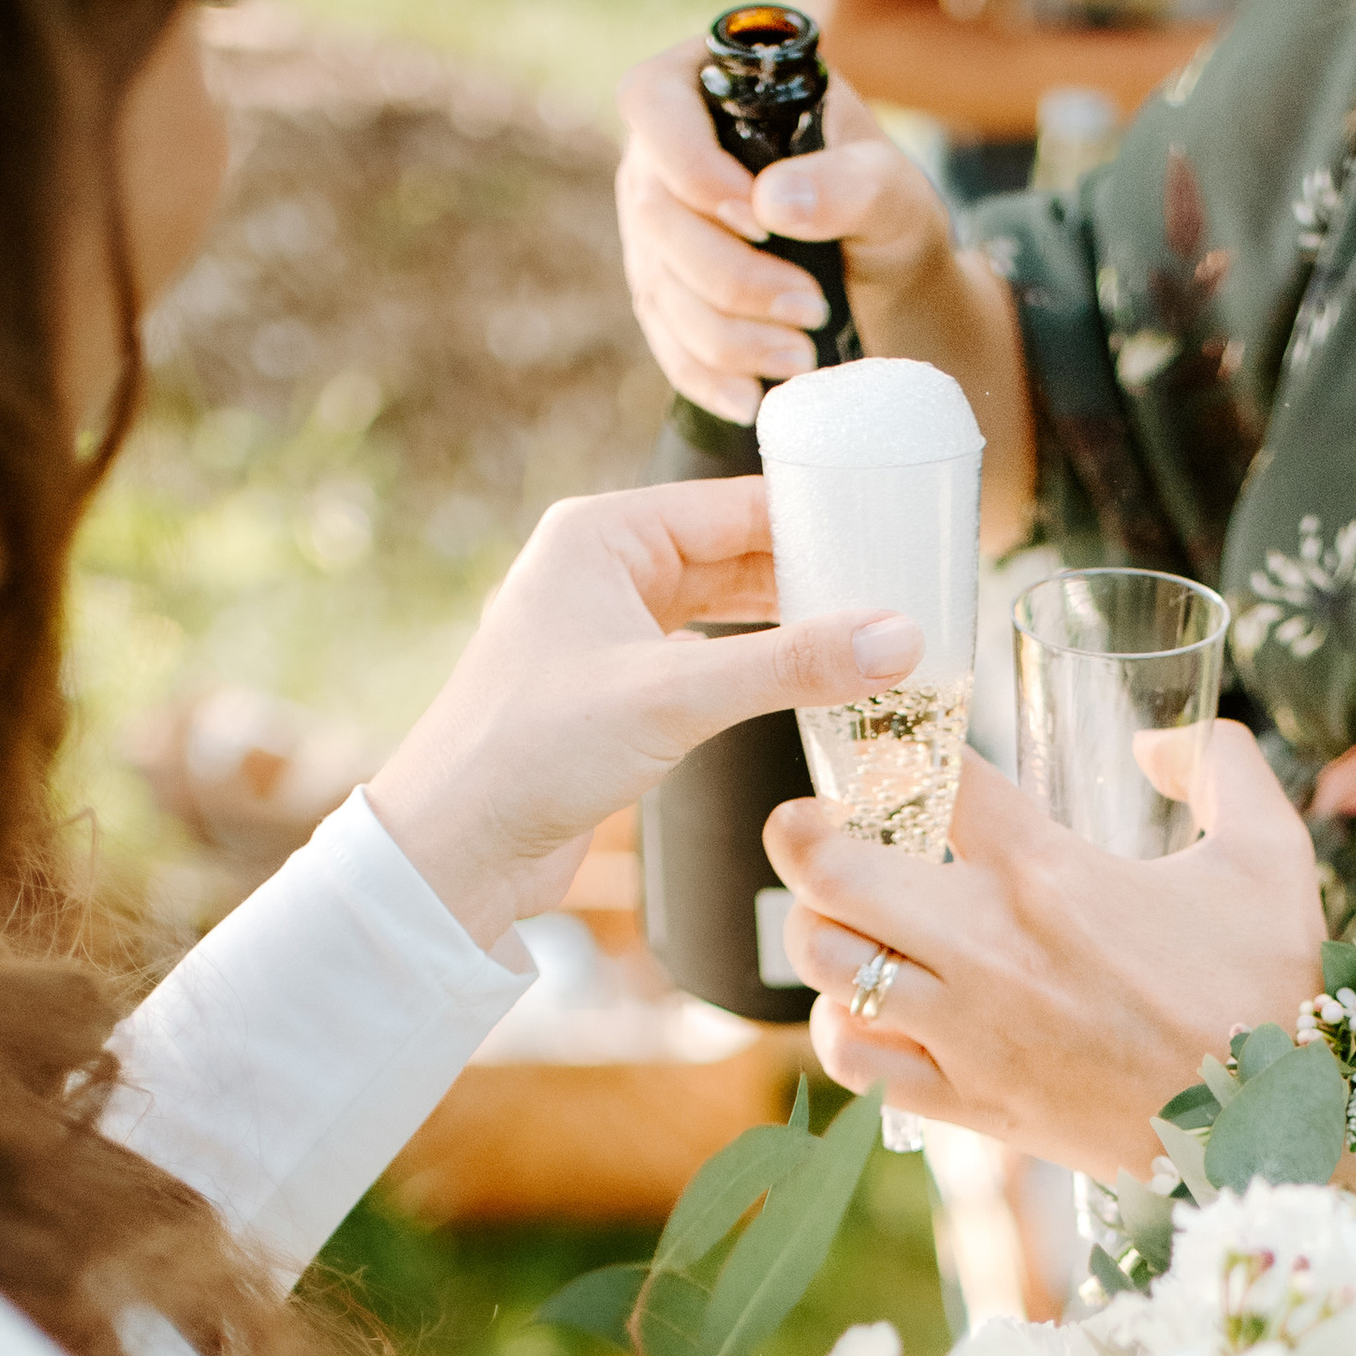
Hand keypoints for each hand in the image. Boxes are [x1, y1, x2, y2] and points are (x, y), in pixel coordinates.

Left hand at [365, 479, 918, 947]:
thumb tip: (899, 638)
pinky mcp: (618, 692)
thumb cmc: (531, 750)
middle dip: (813, 577)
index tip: (893, 535)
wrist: (456, 850)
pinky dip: (761, 671)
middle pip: (736, 555)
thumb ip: (791, 663)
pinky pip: (709, 661)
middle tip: (899, 594)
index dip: (816, 519)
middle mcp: (603, 570)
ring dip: (791, 628)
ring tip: (873, 640)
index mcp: (601, 535)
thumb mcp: (675, 695)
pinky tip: (814, 688)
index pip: (733, 505)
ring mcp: (609, 631)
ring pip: (726, 611)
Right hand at [615, 39, 956, 426]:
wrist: (884, 275)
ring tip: (801, 356)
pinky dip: (706, 374)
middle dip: (730, 276)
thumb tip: (772, 201)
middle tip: (808, 309)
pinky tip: (751, 397)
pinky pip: (662, 338)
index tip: (756, 218)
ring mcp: (654, 226)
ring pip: (657, 284)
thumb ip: (849, 182)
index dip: (689, 164)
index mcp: (707, 87)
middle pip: (654, 211)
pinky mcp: (662, 291)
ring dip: (726, 335)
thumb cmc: (884, 207)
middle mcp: (662, 154)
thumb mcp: (891, 187)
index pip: (653, 102)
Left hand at [769, 731, 1325, 1180]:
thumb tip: (1154, 742)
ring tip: (839, 916)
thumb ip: (1222, 764)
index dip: (898, 738)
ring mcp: (968, 1032)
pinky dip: (842, 1026)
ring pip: (827, 963)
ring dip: (816, 929)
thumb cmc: (1268, 989)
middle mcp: (988, 949)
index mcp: (1049, 873)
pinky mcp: (968, 1103)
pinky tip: (870, 1007)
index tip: (888, 737)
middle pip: (832, 870)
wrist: (1269, 1129)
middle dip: (801, 832)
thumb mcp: (1272, 854)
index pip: (935, 775)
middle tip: (809, 821)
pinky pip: (854, 1060)